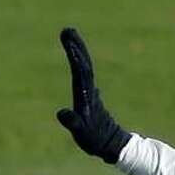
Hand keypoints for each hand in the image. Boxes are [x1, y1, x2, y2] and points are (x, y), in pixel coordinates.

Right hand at [56, 27, 130, 163]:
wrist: (112, 145)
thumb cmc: (95, 140)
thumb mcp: (81, 133)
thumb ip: (72, 123)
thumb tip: (62, 114)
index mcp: (86, 96)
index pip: (80, 72)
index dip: (75, 57)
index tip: (69, 41)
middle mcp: (90, 90)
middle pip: (83, 64)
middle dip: (76, 46)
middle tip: (68, 29)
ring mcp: (91, 92)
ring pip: (84, 67)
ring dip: (78, 51)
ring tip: (70, 37)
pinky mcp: (91, 96)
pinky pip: (84, 74)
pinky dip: (79, 63)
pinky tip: (78, 60)